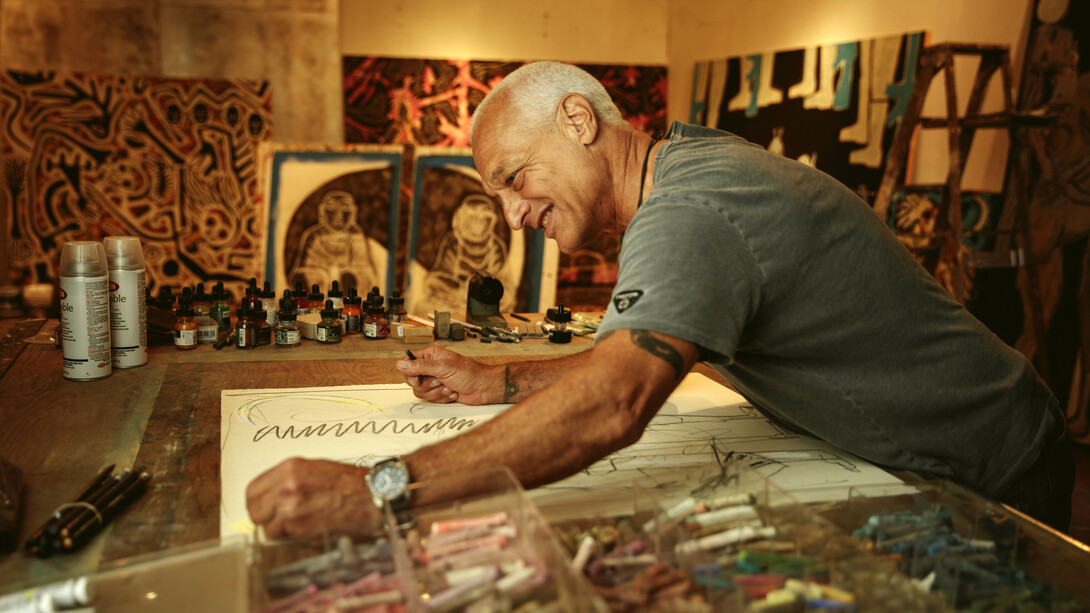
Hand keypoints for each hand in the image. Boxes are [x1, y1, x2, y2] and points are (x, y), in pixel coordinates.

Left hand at [246, 457, 378, 539]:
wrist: (373, 495)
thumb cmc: (351, 483)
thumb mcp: (315, 469)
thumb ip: (289, 481)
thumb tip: (271, 498)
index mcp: (288, 469)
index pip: (252, 491)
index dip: (257, 503)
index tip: (264, 508)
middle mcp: (285, 487)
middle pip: (254, 511)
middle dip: (265, 518)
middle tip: (279, 520)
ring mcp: (290, 508)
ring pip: (267, 528)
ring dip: (280, 530)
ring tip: (301, 524)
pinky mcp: (299, 527)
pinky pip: (284, 537)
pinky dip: (294, 537)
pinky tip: (311, 528)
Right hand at [395, 345, 500, 404]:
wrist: (483, 388)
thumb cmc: (469, 373)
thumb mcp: (443, 367)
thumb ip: (420, 366)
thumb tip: (400, 364)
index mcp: (430, 356)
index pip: (408, 362)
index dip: (410, 373)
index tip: (418, 378)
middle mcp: (430, 367)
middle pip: (412, 380)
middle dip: (427, 385)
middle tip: (440, 381)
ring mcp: (434, 380)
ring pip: (421, 392)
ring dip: (436, 392)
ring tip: (449, 386)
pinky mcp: (439, 392)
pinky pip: (430, 399)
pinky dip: (442, 398)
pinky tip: (453, 392)